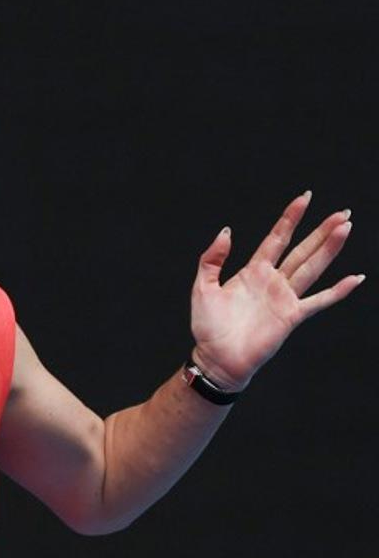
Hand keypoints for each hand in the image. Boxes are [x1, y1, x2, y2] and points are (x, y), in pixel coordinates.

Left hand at [190, 191, 364, 389]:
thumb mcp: (202, 287)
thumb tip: (226, 231)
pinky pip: (319, 301)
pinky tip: (355, 279)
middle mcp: (273, 281)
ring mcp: (284, 298)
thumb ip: (211, 259)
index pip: (277, 238)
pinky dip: (337, 291)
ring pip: (312, 267)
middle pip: (302, 249)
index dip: (290, 218)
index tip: (304, 198)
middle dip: (321, 230)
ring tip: (346, 228)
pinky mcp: (291, 316)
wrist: (216, 359)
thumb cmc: (207, 327)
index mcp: (252, 271)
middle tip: (342, 212)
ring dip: (330, 248)